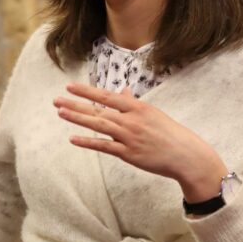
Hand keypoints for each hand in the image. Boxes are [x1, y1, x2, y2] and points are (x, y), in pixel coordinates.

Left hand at [54, 83, 228, 202]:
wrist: (185, 155)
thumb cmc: (169, 133)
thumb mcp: (152, 113)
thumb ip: (134, 103)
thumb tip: (123, 91)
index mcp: (138, 107)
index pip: (107, 96)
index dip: (87, 91)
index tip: (70, 86)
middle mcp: (131, 120)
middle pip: (98, 110)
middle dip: (76, 104)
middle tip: (57, 100)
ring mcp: (129, 137)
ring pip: (99, 125)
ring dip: (78, 119)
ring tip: (61, 113)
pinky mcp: (129, 154)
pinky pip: (104, 146)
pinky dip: (88, 142)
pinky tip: (73, 139)